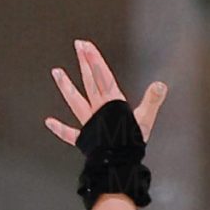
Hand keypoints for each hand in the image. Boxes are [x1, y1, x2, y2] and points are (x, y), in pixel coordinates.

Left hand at [44, 37, 166, 148]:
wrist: (118, 163)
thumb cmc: (131, 143)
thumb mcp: (146, 120)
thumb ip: (152, 101)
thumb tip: (160, 85)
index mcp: (113, 103)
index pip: (103, 76)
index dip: (95, 60)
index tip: (87, 46)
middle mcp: (98, 109)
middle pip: (90, 81)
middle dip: (84, 63)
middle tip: (77, 46)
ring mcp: (89, 122)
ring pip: (75, 100)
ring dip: (65, 86)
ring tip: (56, 72)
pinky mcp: (85, 138)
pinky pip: (69, 133)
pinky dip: (59, 128)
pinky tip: (49, 121)